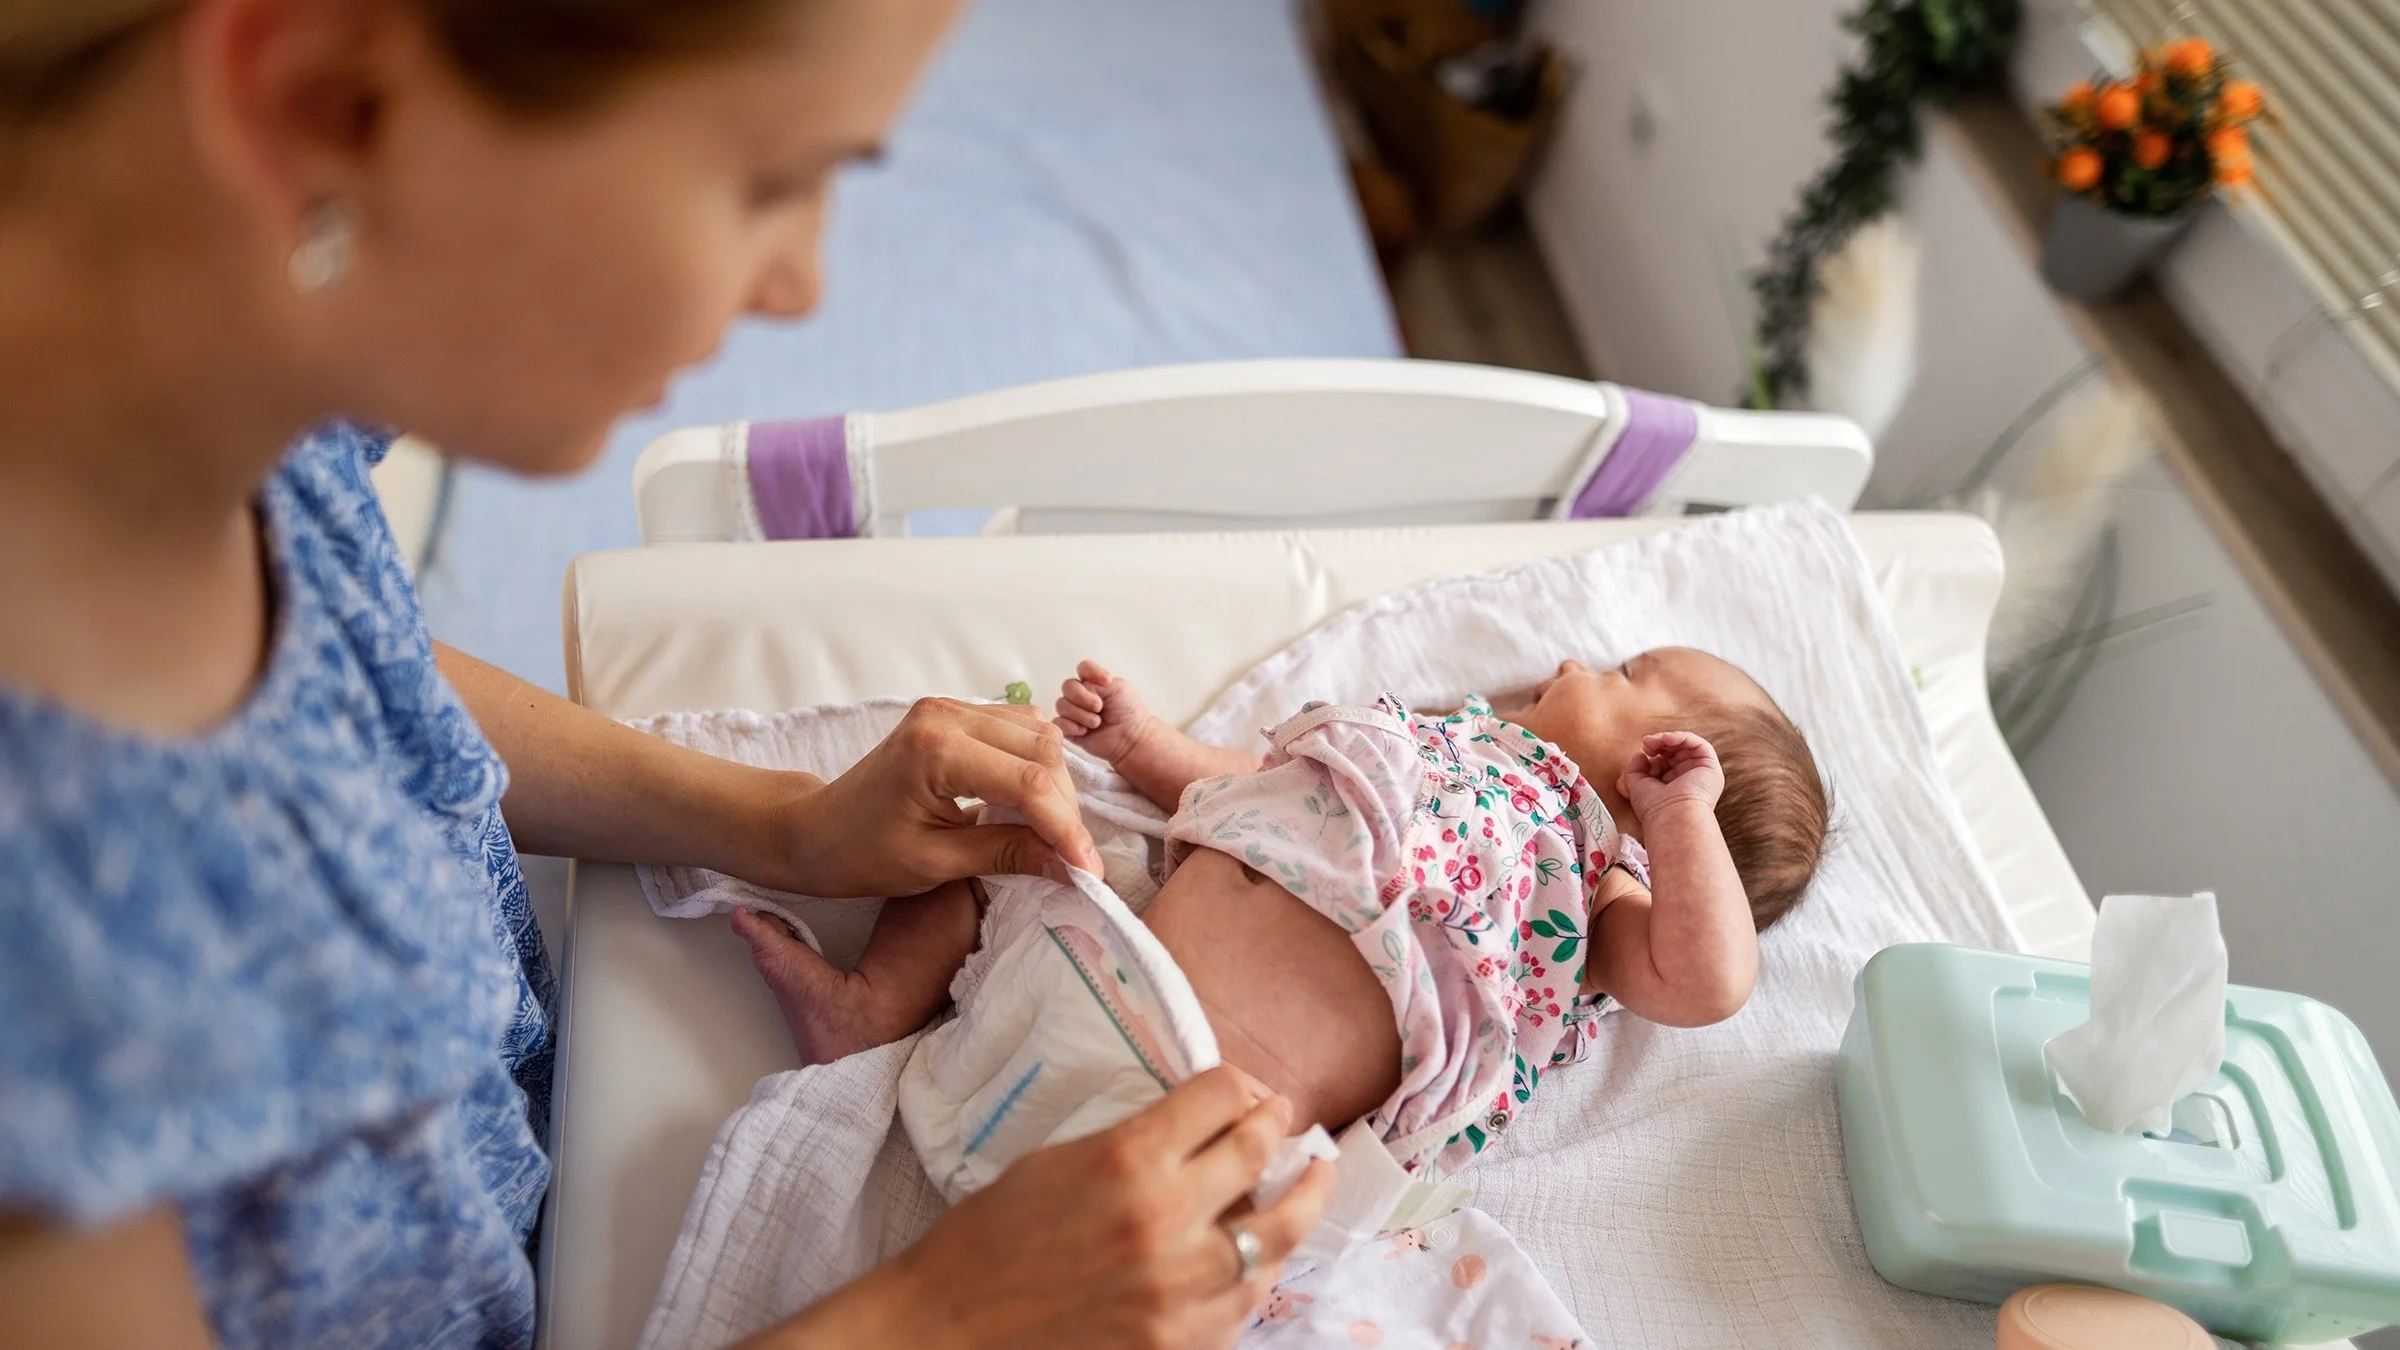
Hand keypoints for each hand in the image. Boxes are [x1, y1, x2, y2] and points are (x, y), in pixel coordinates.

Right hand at [759, 1068, 1334, 1349]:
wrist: (950, 1328)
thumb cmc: (989, 1238)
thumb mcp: (1057, 1161)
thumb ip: (1135, 1143)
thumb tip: (1200, 1127)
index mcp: (1126, 1158)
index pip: (1218, 1096)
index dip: (1238, 1084)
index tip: (1246, 1088)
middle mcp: (1164, 1219)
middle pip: (1258, 1154)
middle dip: (1279, 1127)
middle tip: (1287, 1118)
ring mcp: (1178, 1290)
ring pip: (1276, 1236)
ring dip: (1302, 1201)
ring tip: (1315, 1180)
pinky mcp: (1178, 1343)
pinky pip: (1246, 1302)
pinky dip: (1260, 1271)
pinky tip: (1263, 1255)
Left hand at [779, 698, 1101, 896]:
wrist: (813, 830)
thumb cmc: (861, 854)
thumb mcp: (936, 864)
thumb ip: (1008, 854)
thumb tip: (1071, 865)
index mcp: (937, 749)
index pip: (1029, 783)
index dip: (1066, 829)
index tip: (1088, 871)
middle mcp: (947, 715)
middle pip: (1042, 750)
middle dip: (1065, 806)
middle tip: (1072, 857)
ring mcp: (949, 708)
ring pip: (1037, 734)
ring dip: (1055, 783)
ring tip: (1052, 832)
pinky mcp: (952, 713)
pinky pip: (1017, 729)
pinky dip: (1035, 766)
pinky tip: (1030, 803)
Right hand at [1055, 660, 1157, 765]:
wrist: (1130, 738)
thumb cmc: (1128, 712)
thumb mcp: (1119, 687)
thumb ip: (1098, 679)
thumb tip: (1083, 683)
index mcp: (1093, 682)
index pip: (1083, 668)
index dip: (1091, 672)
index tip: (1106, 681)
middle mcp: (1081, 695)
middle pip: (1068, 686)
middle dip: (1083, 697)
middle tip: (1099, 707)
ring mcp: (1073, 712)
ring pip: (1062, 705)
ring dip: (1081, 715)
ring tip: (1096, 723)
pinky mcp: (1068, 729)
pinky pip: (1058, 723)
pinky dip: (1072, 727)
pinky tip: (1085, 732)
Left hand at [1620, 731, 1724, 821]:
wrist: (1672, 816)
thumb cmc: (1654, 807)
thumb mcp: (1636, 784)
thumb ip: (1635, 768)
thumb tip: (1640, 754)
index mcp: (1673, 785)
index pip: (1665, 760)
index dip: (1654, 751)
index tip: (1644, 750)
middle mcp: (1689, 778)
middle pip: (1676, 750)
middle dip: (1660, 742)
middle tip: (1648, 743)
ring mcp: (1700, 772)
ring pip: (1687, 745)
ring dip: (1669, 738)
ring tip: (1656, 740)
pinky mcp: (1710, 767)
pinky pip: (1699, 744)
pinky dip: (1683, 737)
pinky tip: (1668, 739)